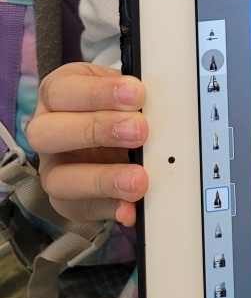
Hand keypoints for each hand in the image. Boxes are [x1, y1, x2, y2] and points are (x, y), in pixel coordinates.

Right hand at [26, 63, 148, 226]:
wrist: (115, 126)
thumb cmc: (115, 102)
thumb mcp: (121, 88)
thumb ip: (133, 96)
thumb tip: (156, 103)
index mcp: (57, 94)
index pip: (60, 91)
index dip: (98, 93)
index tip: (136, 94)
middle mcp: (47, 131)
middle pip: (48, 134)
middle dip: (97, 131)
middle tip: (139, 131)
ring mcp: (53, 168)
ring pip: (59, 179)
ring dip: (103, 179)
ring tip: (138, 179)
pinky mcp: (67, 200)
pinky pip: (82, 209)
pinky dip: (110, 209)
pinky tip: (131, 208)